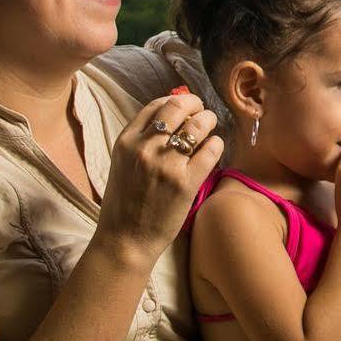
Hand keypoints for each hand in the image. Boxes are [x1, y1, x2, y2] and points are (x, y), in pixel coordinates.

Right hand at [97, 93, 222, 262]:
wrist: (126, 239)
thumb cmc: (125, 202)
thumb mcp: (124, 163)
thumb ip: (142, 139)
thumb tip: (172, 114)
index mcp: (126, 142)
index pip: (157, 105)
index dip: (176, 100)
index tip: (185, 106)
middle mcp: (145, 148)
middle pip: (178, 107)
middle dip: (195, 105)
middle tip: (202, 112)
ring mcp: (167, 165)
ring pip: (199, 124)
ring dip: (209, 121)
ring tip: (210, 127)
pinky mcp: (187, 182)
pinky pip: (212, 149)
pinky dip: (216, 145)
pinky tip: (212, 150)